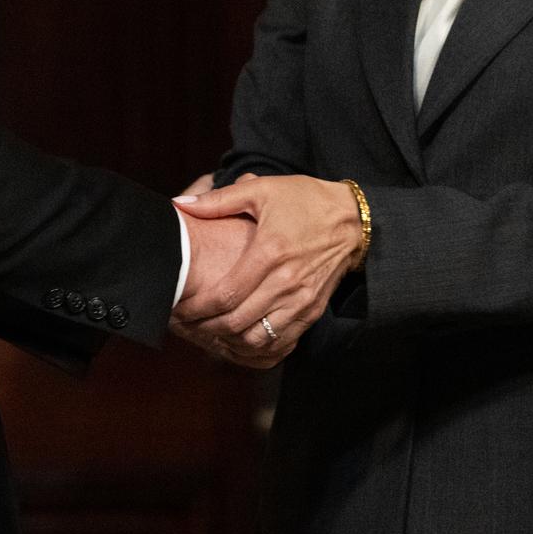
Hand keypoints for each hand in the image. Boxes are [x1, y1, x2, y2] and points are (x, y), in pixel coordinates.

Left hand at [171, 175, 363, 368]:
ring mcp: (301, 300)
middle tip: (186, 324)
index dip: (198, 307)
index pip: (226, 295)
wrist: (353, 219)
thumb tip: (181, 204)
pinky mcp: (313, 311)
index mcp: (269, 252)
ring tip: (209, 332)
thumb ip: (218, 201)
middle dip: (206, 327)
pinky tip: (240, 336)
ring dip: (230, 340)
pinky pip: (281, 340)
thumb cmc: (304, 200)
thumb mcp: (261, 190)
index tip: (179, 308)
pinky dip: (258, 343)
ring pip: (258, 338)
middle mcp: (286, 282)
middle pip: (237, 322)